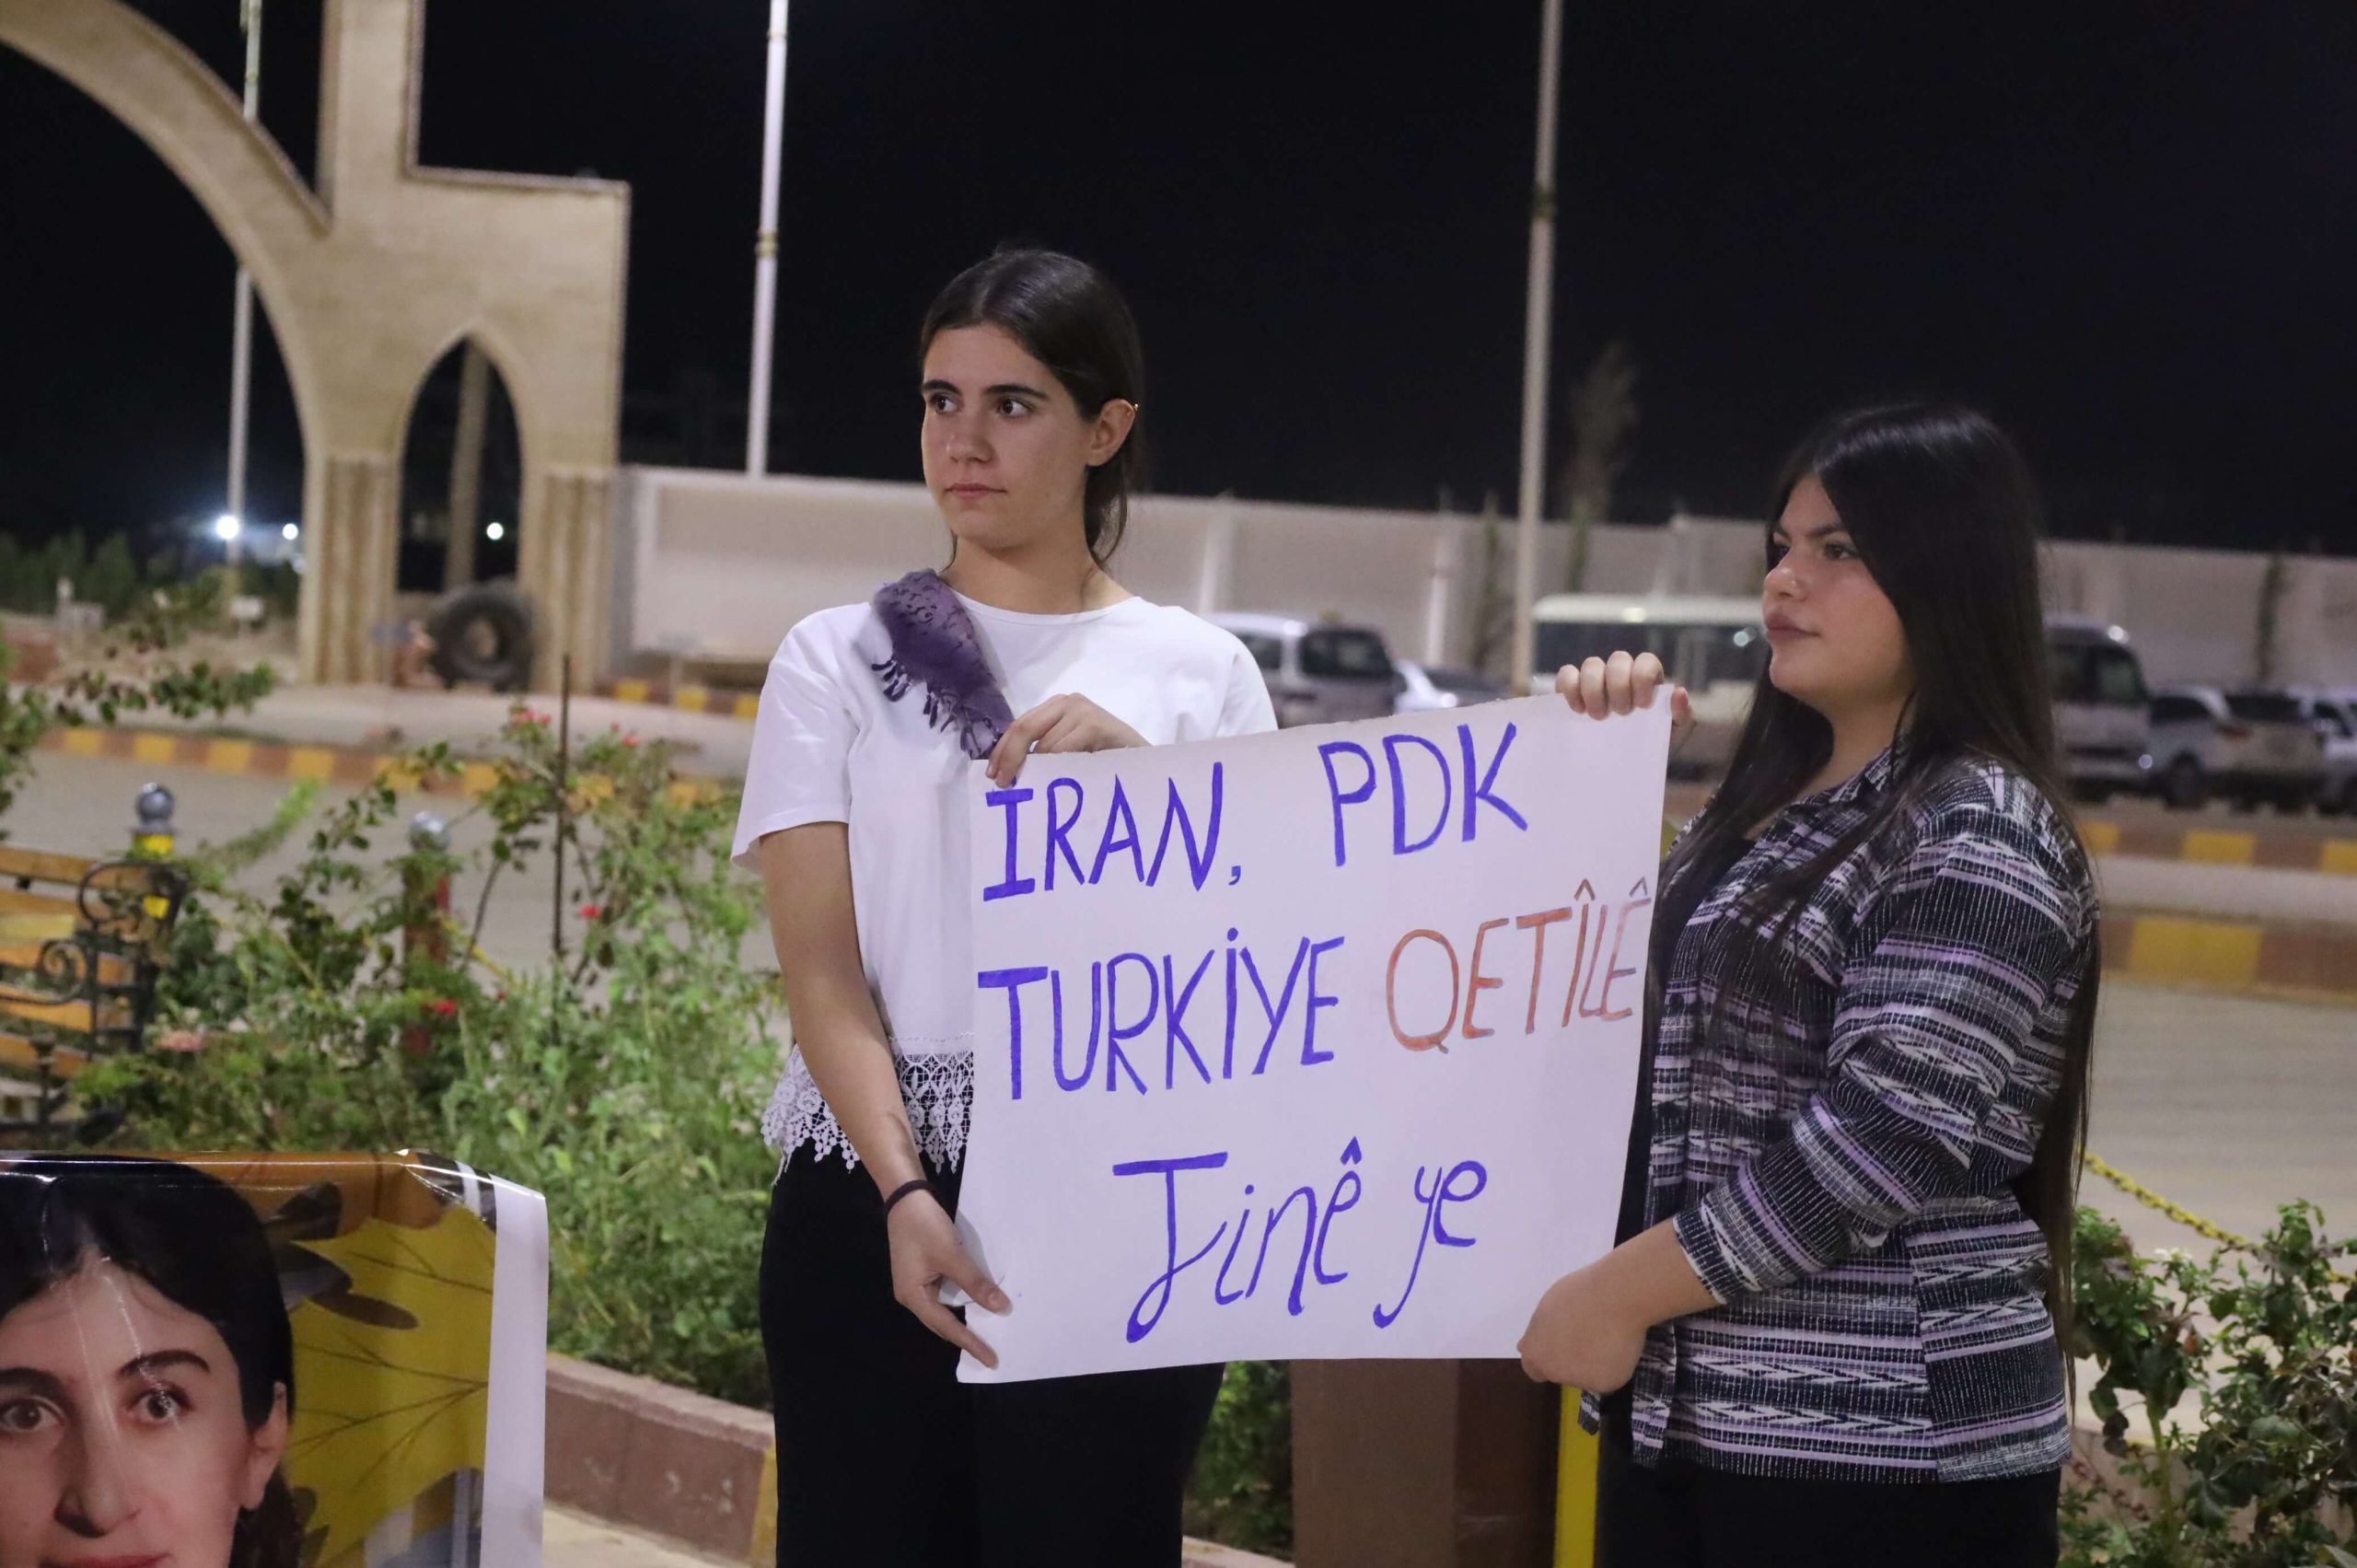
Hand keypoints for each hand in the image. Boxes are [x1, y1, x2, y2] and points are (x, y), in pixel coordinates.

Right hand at [888, 1191, 1009, 1367]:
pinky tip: (975, 1302)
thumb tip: (1001, 1308)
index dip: (970, 1343)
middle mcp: (912, 1295)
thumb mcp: (952, 1256)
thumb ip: (975, 1283)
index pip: (947, 1327)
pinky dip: (961, 1300)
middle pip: (942, 1322)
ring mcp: (915, 1282)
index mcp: (913, 1297)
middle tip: (990, 1353)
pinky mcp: (922, 1269)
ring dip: (964, 1318)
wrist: (905, 1195)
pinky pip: (944, 1292)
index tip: (991, 1359)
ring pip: (944, 1307)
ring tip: (987, 1333)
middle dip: (966, 1336)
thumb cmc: (925, 1227)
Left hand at [987, 694, 1146, 784]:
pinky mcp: (1095, 723)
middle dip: (1009, 758)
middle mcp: (1068, 702)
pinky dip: (1055, 769)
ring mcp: (1082, 710)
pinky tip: (1055, 784)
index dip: (1003, 750)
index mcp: (1057, 706)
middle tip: (1003, 785)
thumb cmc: (1106, 759)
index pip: (1020, 725)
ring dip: (1035, 772)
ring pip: (1044, 746)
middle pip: (1025, 728)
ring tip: (1032, 791)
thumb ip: (1044, 751)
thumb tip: (1007, 770)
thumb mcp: (1069, 750)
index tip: (993, 776)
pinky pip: (1063, 751)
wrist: (1145, 762)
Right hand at [1517, 1261, 1648, 1393]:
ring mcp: (1548, 1303)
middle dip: (1559, 1348)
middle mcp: (1535, 1329)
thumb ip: (1583, 1378)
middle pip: (1540, 1343)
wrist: (1619, 1294)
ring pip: (1554, 1321)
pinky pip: (1568, 1303)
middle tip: (1587, 1348)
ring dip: (1571, 1326)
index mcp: (1538, 1358)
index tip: (1576, 1370)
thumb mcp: (1603, 1381)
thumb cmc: (1610, 1346)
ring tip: (1601, 1326)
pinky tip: (1603, 1309)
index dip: (1555, 1373)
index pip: (1535, 1371)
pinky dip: (1582, 1307)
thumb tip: (1582, 1365)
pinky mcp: (1563, 1284)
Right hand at [1555, 651, 1694, 751]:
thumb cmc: (1653, 744)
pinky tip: (1577, 709)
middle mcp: (1621, 674)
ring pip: (1591, 665)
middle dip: (1618, 685)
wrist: (1629, 767)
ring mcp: (1595, 680)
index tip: (1642, 705)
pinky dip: (1569, 687)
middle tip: (1621, 713)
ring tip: (1597, 716)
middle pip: (1618, 660)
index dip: (1642, 677)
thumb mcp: (1675, 735)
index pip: (1646, 662)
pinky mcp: (1573, 690)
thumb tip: (1679, 692)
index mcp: (1647, 679)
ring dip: (1593, 688)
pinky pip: (1566, 675)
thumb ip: (1682, 715)